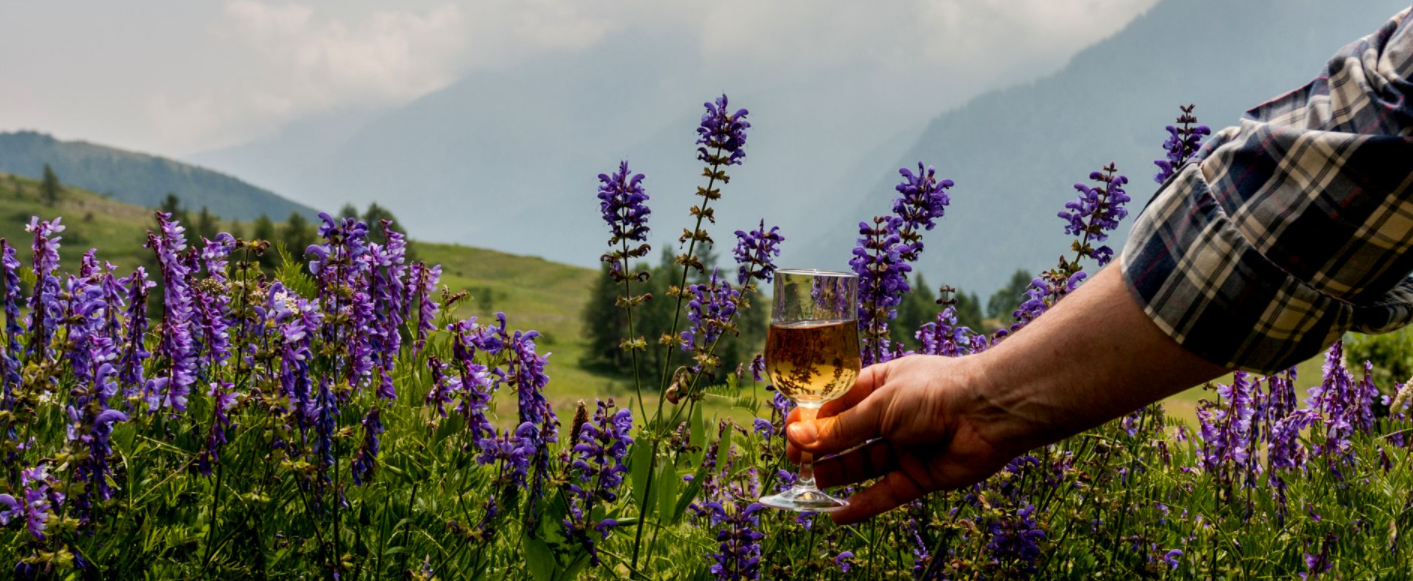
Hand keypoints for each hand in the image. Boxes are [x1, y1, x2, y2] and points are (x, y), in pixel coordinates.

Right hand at [784, 354, 1021, 524]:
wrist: (989, 411)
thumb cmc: (935, 392)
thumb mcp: (880, 405)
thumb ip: (841, 428)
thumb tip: (798, 436)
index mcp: (880, 386)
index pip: (836, 404)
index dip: (812, 419)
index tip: (790, 434)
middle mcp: (891, 416)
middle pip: (846, 436)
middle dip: (820, 448)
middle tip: (795, 462)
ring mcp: (905, 447)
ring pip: (862, 464)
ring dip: (836, 474)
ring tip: (810, 483)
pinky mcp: (919, 476)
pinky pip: (885, 492)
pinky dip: (863, 504)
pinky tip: (837, 514)